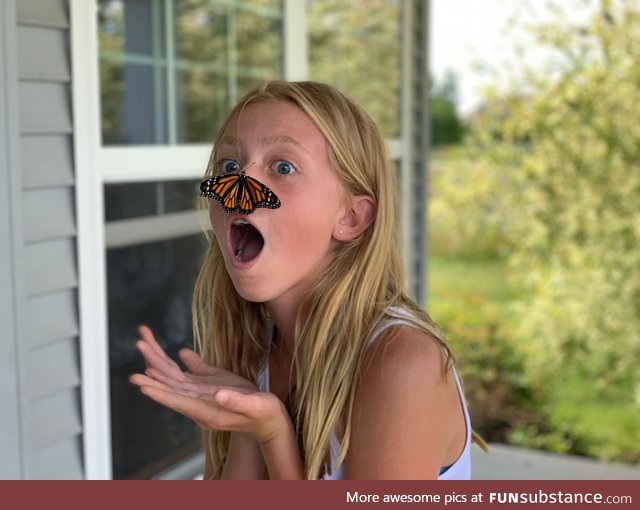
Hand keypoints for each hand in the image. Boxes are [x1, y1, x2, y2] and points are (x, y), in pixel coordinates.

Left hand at [130, 325, 287, 443]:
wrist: (268, 418)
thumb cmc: (263, 414)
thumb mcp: (254, 407)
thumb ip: (236, 401)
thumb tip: (221, 395)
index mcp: (207, 412)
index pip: (178, 401)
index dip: (160, 392)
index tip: (142, 384)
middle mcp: (198, 404)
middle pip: (170, 384)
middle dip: (153, 365)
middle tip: (139, 346)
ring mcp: (200, 395)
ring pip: (173, 377)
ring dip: (158, 359)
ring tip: (143, 342)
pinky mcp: (206, 386)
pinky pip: (184, 374)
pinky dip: (173, 363)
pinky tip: (161, 354)